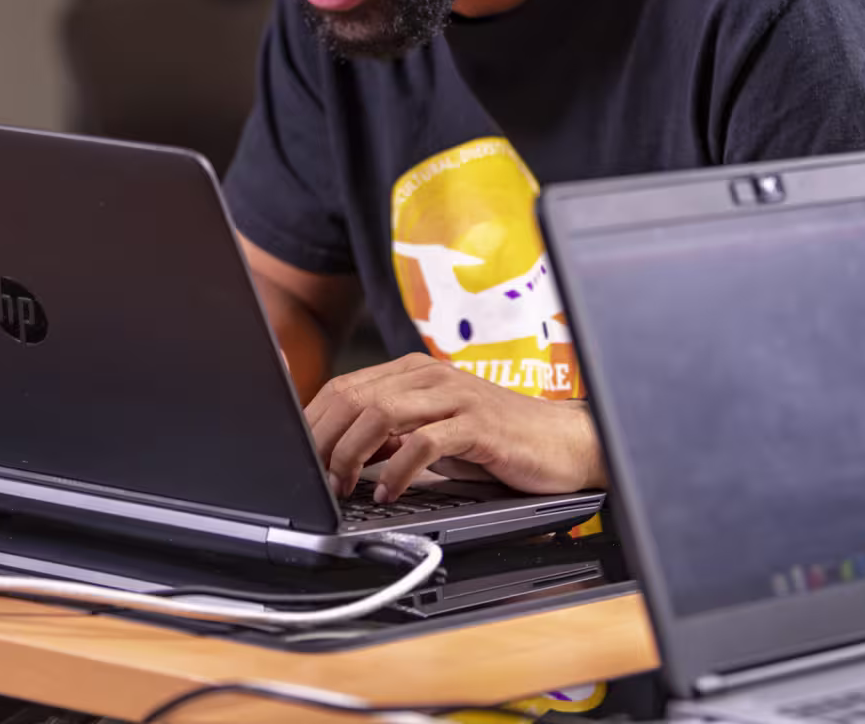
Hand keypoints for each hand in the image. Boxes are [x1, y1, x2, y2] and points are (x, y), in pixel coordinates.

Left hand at [303, 353, 606, 501]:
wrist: (566, 443)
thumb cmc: (499, 442)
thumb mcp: (435, 435)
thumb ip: (392, 436)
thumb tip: (339, 456)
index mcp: (414, 372)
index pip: (344, 387)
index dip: (313, 424)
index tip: (298, 462)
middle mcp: (431, 375)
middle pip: (353, 397)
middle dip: (323, 441)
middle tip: (313, 481)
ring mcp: (455, 396)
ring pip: (380, 413)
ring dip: (351, 455)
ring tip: (343, 488)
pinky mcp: (478, 424)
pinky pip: (424, 443)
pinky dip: (397, 470)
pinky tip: (388, 493)